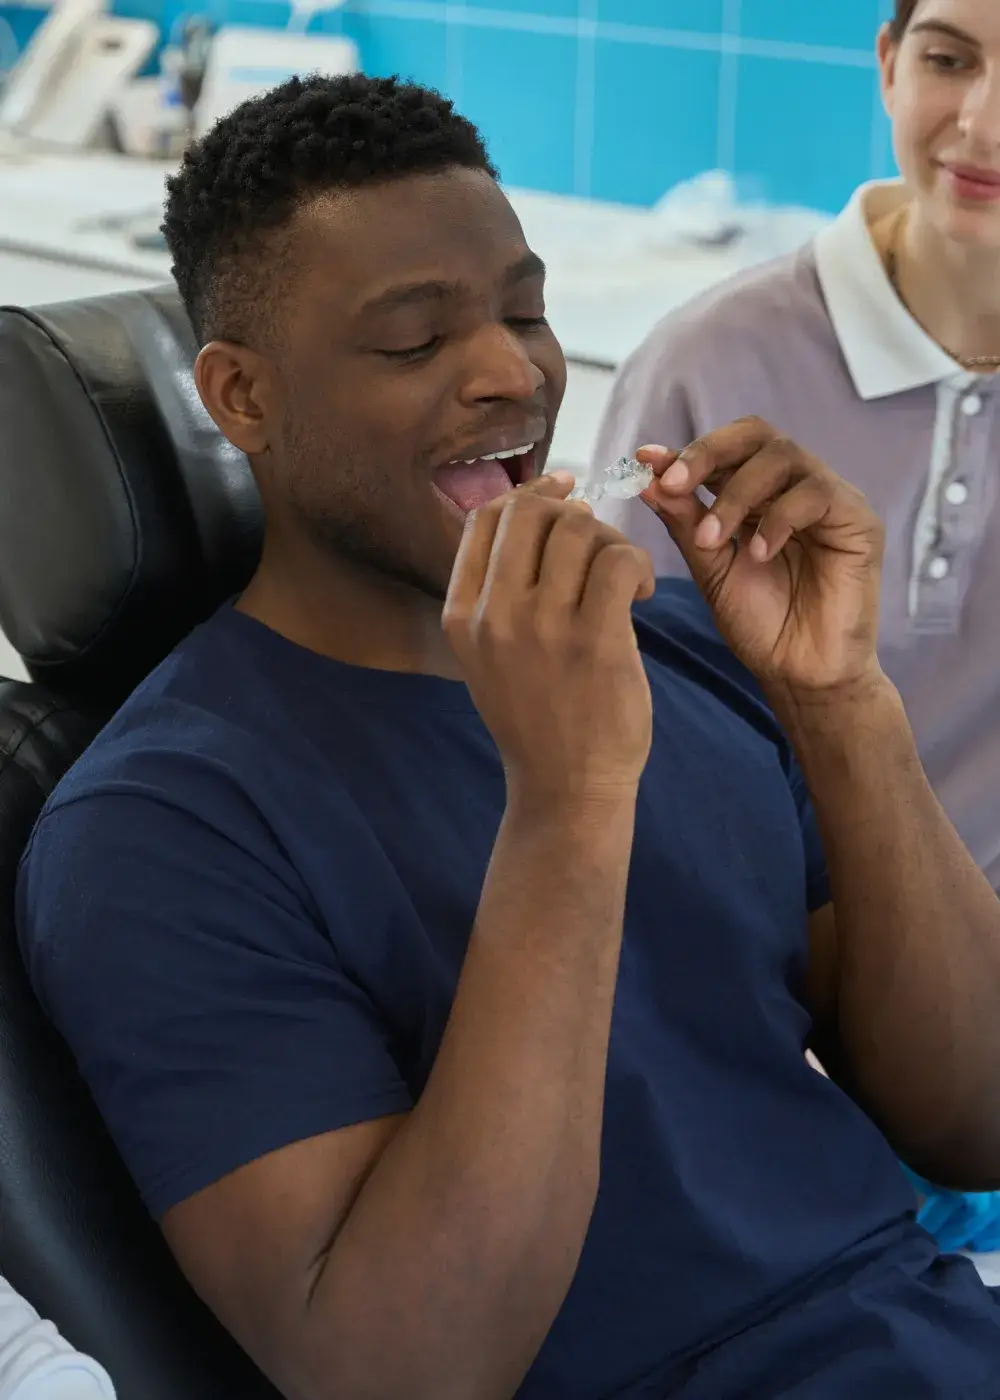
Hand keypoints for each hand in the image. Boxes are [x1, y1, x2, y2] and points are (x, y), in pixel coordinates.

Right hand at [443, 474, 654, 802]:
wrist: (565, 787)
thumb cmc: (539, 716)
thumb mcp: (493, 653)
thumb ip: (502, 589)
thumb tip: (549, 507)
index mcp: (462, 614)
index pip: (485, 519)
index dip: (529, 493)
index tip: (565, 497)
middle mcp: (493, 615)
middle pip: (529, 513)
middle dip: (573, 513)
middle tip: (600, 543)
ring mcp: (541, 628)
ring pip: (578, 531)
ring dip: (611, 540)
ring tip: (624, 576)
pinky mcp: (593, 642)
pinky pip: (617, 562)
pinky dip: (637, 564)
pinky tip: (642, 594)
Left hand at [638, 419, 884, 694]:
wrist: (800, 674)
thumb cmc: (760, 625)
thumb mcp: (711, 568)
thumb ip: (685, 522)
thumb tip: (648, 479)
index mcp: (758, 495)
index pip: (727, 450)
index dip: (687, 451)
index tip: (646, 462)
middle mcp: (795, 488)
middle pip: (757, 435)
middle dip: (708, 454)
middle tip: (674, 484)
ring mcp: (829, 499)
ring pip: (783, 457)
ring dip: (737, 494)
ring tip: (713, 539)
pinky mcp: (859, 520)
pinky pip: (816, 494)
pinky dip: (778, 519)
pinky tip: (759, 554)